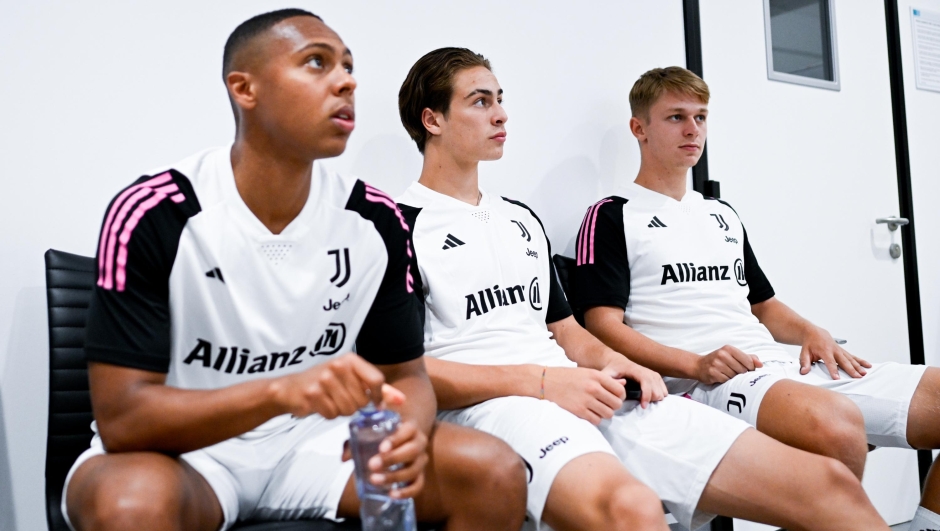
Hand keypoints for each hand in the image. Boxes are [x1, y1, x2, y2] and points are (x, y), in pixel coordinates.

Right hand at [275, 353, 405, 417]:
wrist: (290, 388)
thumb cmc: (325, 383)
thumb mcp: (353, 379)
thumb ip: (379, 388)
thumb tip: (402, 399)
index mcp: (351, 359)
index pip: (376, 380)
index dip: (379, 397)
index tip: (375, 404)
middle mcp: (338, 365)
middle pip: (363, 399)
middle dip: (355, 405)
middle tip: (342, 398)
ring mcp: (324, 379)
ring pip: (349, 409)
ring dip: (342, 411)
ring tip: (331, 400)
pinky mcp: (313, 394)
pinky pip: (333, 415)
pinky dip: (329, 414)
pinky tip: (322, 405)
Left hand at [342, 420, 427, 498]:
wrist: (404, 439)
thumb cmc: (387, 434)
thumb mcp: (373, 432)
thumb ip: (356, 441)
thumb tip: (344, 457)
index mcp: (410, 427)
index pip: (408, 430)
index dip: (396, 439)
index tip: (381, 448)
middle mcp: (419, 443)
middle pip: (412, 451)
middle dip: (392, 459)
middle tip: (372, 465)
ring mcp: (421, 460)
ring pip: (413, 470)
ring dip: (394, 477)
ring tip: (375, 480)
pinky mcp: (420, 475)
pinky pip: (418, 486)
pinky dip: (406, 492)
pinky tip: (392, 494)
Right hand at [543, 367, 625, 424]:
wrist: (545, 382)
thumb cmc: (566, 376)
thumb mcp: (586, 372)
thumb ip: (605, 379)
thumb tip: (623, 383)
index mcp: (596, 376)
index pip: (620, 390)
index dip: (620, 397)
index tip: (615, 398)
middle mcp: (593, 387)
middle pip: (616, 404)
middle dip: (613, 406)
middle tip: (605, 405)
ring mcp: (586, 400)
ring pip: (608, 414)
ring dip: (604, 414)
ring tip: (597, 410)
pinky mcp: (578, 411)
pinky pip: (596, 420)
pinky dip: (595, 419)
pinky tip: (589, 414)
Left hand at [601, 356, 667, 408]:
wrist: (617, 362)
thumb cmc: (611, 370)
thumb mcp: (606, 374)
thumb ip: (610, 380)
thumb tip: (623, 384)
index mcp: (635, 369)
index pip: (646, 381)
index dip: (647, 395)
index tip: (643, 406)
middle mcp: (646, 370)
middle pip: (656, 387)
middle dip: (651, 399)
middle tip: (642, 405)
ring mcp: (652, 373)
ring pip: (661, 389)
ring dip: (655, 398)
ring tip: (645, 402)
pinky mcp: (655, 376)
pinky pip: (663, 388)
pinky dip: (660, 395)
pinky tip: (652, 399)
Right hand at [695, 345, 763, 383]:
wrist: (698, 365)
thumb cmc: (719, 360)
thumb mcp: (732, 355)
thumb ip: (748, 358)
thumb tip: (760, 365)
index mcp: (728, 348)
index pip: (748, 360)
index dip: (751, 368)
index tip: (747, 369)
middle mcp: (722, 355)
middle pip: (742, 369)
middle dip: (741, 373)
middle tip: (735, 372)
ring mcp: (717, 364)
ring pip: (735, 376)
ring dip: (734, 378)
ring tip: (728, 374)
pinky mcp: (713, 373)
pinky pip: (727, 381)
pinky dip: (726, 381)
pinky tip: (722, 377)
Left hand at [799, 327, 870, 379]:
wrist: (814, 333)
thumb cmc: (809, 344)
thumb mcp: (804, 353)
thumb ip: (804, 363)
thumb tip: (803, 372)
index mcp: (824, 350)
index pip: (830, 362)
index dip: (833, 370)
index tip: (837, 378)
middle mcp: (834, 350)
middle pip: (844, 361)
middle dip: (851, 369)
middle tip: (857, 377)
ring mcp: (840, 350)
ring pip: (851, 359)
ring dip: (858, 366)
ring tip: (864, 373)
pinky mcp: (843, 351)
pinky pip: (853, 356)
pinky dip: (861, 361)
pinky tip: (868, 365)